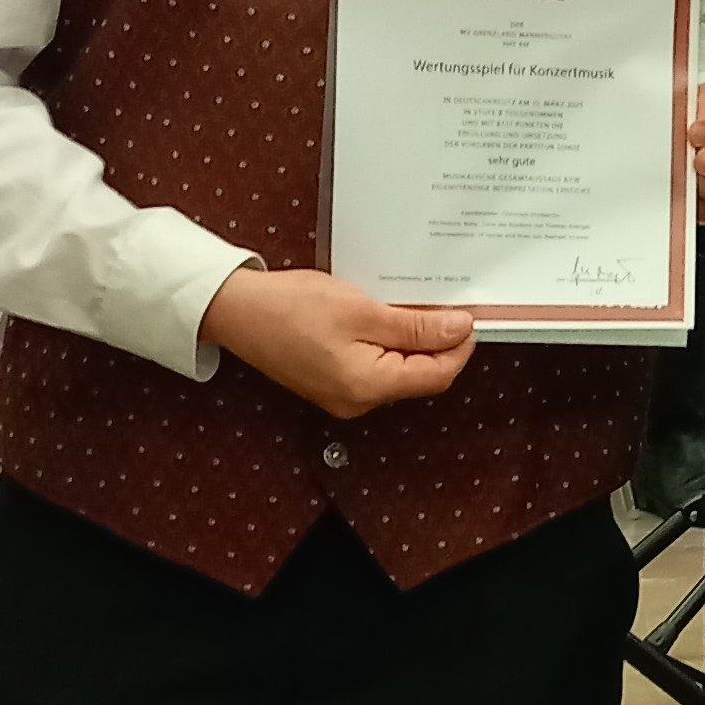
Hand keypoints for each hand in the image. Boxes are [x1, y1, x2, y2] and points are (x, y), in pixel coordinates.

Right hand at [199, 267, 474, 419]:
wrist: (236, 311)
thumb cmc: (291, 307)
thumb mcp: (362, 310)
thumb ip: (415, 327)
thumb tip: (459, 329)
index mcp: (368, 387)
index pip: (437, 375)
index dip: (460, 347)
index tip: (468, 315)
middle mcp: (358, 401)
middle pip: (420, 376)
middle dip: (438, 343)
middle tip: (444, 304)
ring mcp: (344, 395)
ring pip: (399, 371)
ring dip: (413, 341)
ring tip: (414, 305)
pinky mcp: (333, 383)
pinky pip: (376, 367)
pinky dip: (389, 344)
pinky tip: (386, 317)